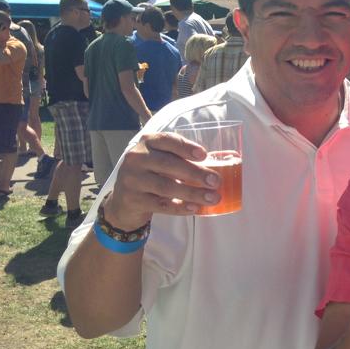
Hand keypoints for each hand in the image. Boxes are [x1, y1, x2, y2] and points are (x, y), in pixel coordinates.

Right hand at [102, 132, 220, 229]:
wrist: (124, 201)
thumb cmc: (153, 175)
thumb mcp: (163, 161)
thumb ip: (186, 158)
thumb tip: (225, 160)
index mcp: (147, 143)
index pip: (167, 140)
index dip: (186, 147)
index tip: (204, 155)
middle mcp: (136, 158)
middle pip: (168, 164)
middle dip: (195, 173)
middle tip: (215, 181)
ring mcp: (132, 179)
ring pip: (166, 186)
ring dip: (192, 193)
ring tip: (213, 198)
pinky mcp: (133, 200)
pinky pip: (161, 205)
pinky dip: (180, 207)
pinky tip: (195, 208)